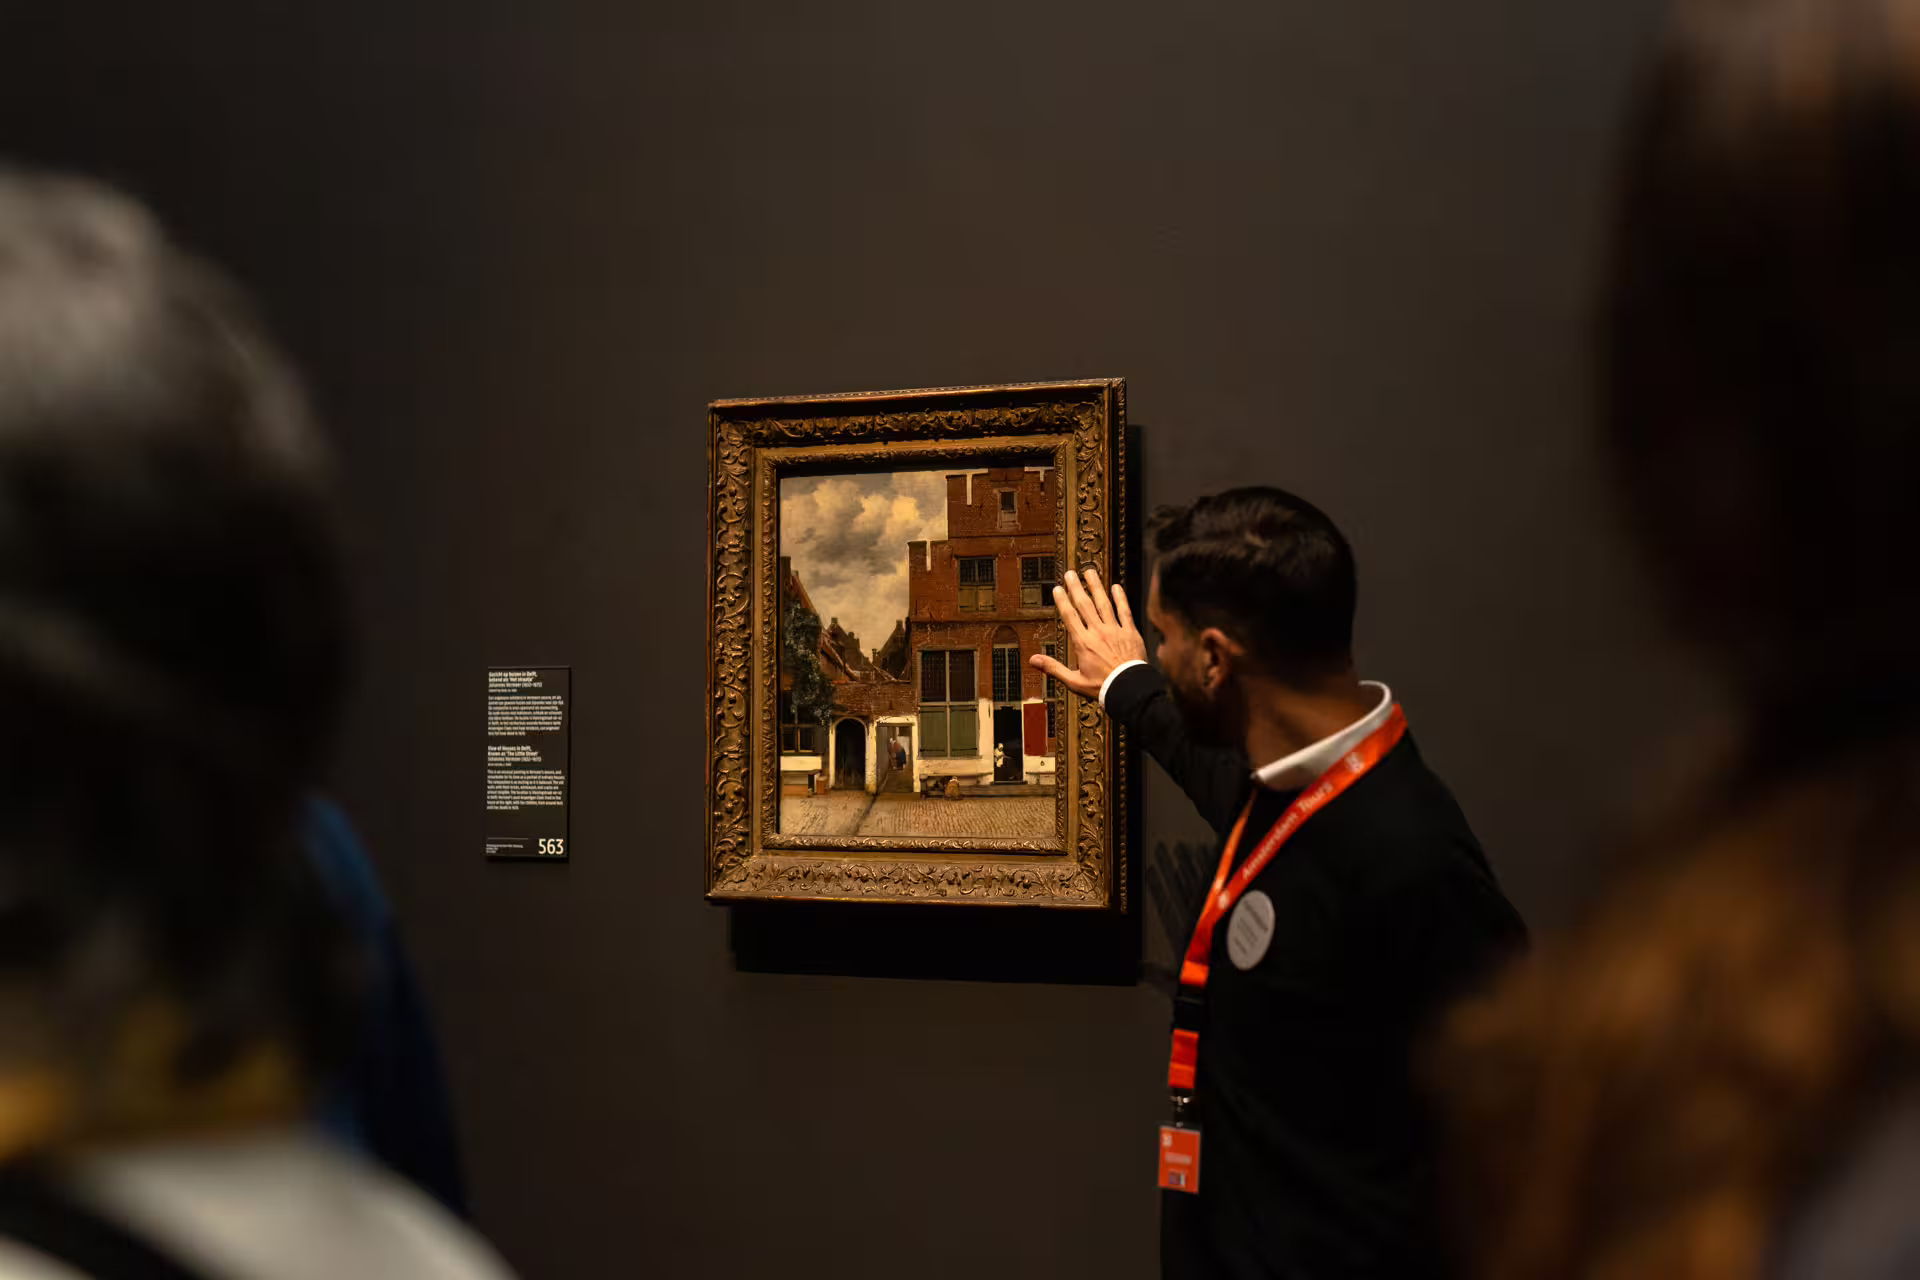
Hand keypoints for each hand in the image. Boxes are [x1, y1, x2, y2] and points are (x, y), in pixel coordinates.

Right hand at [1030, 567, 1147, 699]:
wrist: (1129, 689)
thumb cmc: (1102, 687)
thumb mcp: (1074, 681)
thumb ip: (1054, 668)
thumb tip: (1033, 660)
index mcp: (1083, 643)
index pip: (1070, 617)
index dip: (1062, 601)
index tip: (1057, 589)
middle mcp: (1098, 632)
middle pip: (1084, 605)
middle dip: (1076, 588)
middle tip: (1070, 573)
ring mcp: (1115, 630)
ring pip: (1103, 603)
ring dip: (1096, 586)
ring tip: (1089, 572)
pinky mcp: (1130, 632)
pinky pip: (1125, 612)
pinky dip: (1121, 599)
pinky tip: (1116, 587)